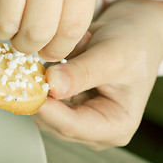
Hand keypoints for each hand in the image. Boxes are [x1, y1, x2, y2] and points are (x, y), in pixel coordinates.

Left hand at [32, 0, 162, 149]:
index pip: (72, 126)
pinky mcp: (64, 104)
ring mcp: (77, 116)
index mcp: (114, 126)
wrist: (130, 35)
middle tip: (29, 69)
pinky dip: (41, 78)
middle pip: (52, 121)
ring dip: (39, 84)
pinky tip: (55, 62)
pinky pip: (42, 95)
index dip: (47, 110)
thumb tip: (52, 85)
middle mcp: (94, 127)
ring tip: (55, 59)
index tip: (30, 91)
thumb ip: (82, 73)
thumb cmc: (132, 47)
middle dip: (39, 96)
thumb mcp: (112, 57)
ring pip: (43, 109)